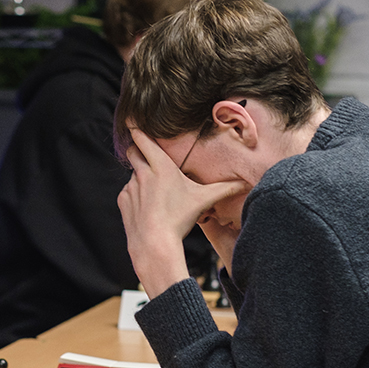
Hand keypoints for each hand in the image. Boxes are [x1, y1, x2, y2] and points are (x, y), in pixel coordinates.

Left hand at [117, 127, 246, 297]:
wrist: (154, 243)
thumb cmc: (180, 219)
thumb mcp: (204, 200)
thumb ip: (224, 189)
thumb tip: (245, 183)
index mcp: (161, 166)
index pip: (142, 139)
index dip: (137, 130)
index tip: (134, 124)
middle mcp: (143, 173)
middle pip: (132, 151)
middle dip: (137, 150)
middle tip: (147, 156)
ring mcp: (131, 186)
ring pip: (133, 174)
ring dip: (141, 178)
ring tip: (155, 194)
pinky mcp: (123, 200)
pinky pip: (128, 192)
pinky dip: (136, 195)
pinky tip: (148, 207)